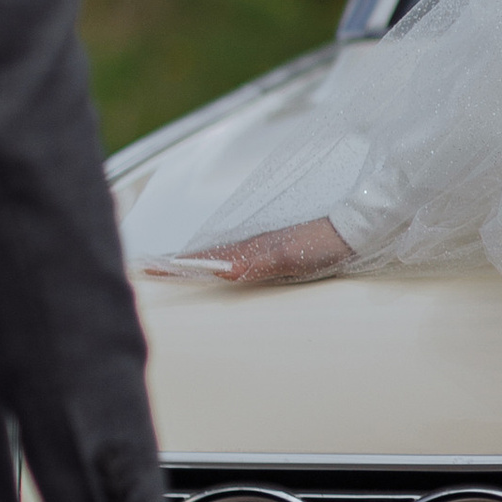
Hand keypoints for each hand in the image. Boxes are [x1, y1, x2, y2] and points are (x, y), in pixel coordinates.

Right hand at [150, 217, 353, 288]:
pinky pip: (239, 257)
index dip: (177, 265)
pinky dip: (220, 262)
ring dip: (197, 262)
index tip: (148, 268)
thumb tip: (223, 270)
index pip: (204, 259)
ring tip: (175, 268)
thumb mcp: (289, 257)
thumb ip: (257, 262)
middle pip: (207, 255)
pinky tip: (221, 267)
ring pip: (221, 256)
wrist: (353, 231)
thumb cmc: (322, 245)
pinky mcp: (277, 252)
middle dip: (179, 263)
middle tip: (151, 269)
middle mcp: (251, 247)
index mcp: (249, 249)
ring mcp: (263, 248)